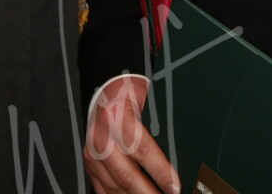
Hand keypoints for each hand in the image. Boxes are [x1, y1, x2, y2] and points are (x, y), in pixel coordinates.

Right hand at [84, 75, 179, 193]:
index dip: (160, 171)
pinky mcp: (90, 165)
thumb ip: (159, 125)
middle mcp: (102, 138)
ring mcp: (93, 154)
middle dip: (149, 193)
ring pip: (115, 187)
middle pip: (127, 175)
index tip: (174, 187)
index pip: (142, 150)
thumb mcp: (148, 101)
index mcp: (117, 117)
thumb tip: (180, 150)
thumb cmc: (130, 92)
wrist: (106, 89)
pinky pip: (103, 190)